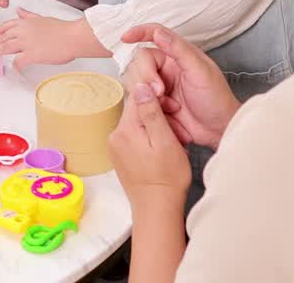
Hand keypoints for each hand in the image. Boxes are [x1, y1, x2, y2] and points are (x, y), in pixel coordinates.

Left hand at [0, 10, 103, 68]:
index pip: (4, 26)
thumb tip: (19, 10)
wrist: (72, 37)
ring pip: (5, 47)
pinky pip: (18, 61)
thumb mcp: (41, 18)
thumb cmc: (61, 29)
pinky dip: (15, 65)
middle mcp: (23, 31)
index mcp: (25, 22)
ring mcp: (26, 43)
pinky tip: (14, 67)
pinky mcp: (32, 54)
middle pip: (1, 37)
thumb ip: (28, 15)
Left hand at [109, 83, 191, 207]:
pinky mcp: (121, 157)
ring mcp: (116, 148)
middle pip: (137, 111)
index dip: (158, 98)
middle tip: (177, 132)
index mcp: (125, 129)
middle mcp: (115, 136)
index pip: (137, 97)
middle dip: (158, 116)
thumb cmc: (166, 178)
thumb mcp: (165, 140)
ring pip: (138, 125)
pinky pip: (135, 138)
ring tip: (172, 144)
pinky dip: (149, 140)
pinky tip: (161, 152)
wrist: (156, 208)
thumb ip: (151, 112)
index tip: (174, 110)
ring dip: (155, 129)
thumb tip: (141, 86)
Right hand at [121, 24, 240, 148]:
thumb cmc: (216, 99)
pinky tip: (165, 113)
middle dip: (145, 76)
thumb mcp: (200, 71)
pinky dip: (146, 105)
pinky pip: (138, 98)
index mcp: (178, 54)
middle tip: (160, 91)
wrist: (218, 130)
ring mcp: (159, 85)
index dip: (139, 33)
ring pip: (136, 80)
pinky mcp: (154, 102)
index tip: (126, 38)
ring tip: (168, 105)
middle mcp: (166, 67)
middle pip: (139, 61)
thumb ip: (179, 50)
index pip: (154, 34)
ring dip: (147, 93)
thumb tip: (158, 33)